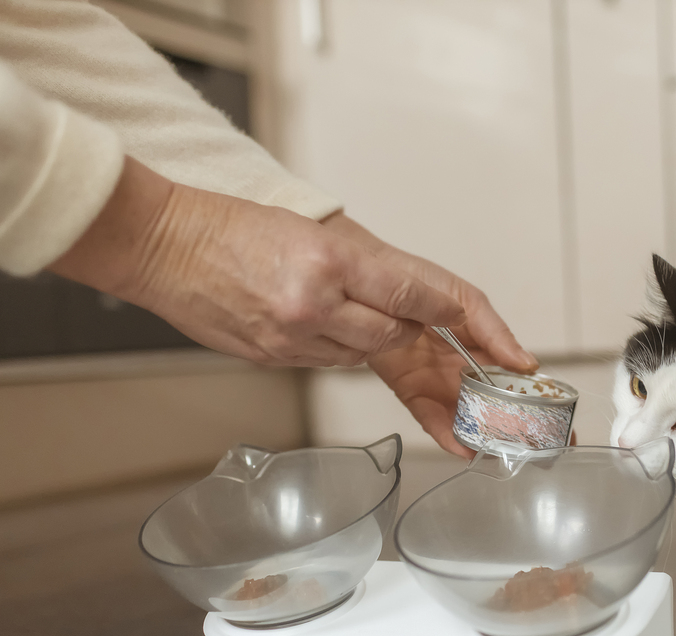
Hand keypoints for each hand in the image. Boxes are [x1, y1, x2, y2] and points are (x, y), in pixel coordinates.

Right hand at [48, 158, 466, 365]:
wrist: (163, 245)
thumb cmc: (236, 228)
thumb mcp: (320, 231)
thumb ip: (376, 271)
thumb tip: (422, 309)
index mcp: (336, 261)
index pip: (427, 296)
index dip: (478, 326)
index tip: (512, 351)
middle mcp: (319, 303)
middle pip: (403, 339)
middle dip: (430, 346)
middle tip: (467, 366)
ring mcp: (296, 338)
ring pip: (370, 357)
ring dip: (386, 347)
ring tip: (380, 332)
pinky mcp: (277, 360)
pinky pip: (333, 365)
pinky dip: (346, 351)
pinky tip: (335, 333)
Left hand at [322, 212, 538, 456]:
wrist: (369, 283)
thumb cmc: (420, 282)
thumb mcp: (469, 300)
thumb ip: (497, 333)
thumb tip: (528, 364)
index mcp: (487, 348)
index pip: (519, 383)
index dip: (541, 406)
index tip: (561, 427)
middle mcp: (466, 370)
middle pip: (496, 408)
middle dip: (516, 431)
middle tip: (534, 450)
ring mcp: (440, 383)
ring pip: (466, 418)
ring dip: (482, 436)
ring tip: (498, 451)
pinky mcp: (411, 391)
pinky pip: (431, 418)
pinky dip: (445, 433)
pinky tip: (461, 445)